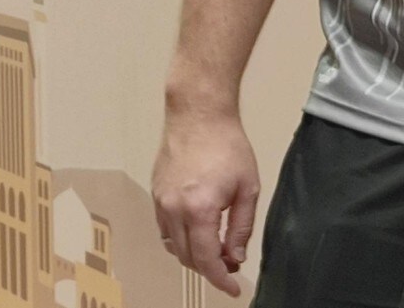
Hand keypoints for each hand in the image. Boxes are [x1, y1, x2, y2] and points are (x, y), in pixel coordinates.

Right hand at [152, 106, 259, 296]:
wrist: (199, 116)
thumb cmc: (227, 146)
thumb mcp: (248, 188)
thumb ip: (241, 227)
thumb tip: (236, 256)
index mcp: (200, 210)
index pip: (206, 259)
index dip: (221, 279)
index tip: (233, 288)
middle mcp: (173, 211)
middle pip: (188, 257)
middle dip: (210, 267)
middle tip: (232, 264)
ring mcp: (160, 204)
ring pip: (173, 247)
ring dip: (195, 255)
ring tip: (219, 248)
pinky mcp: (155, 196)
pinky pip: (165, 231)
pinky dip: (180, 240)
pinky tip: (199, 233)